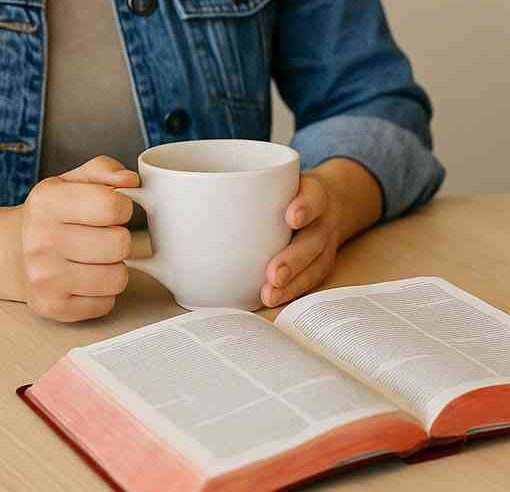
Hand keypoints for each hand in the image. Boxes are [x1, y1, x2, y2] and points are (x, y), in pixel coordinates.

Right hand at [19, 157, 137, 321]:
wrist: (10, 253)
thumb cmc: (53, 215)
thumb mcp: (71, 182)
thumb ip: (103, 171)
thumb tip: (130, 181)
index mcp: (46, 202)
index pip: (114, 205)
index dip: (122, 208)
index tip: (109, 211)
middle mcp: (39, 241)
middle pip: (120, 244)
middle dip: (118, 239)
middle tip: (100, 238)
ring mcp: (43, 278)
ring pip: (119, 278)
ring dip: (114, 268)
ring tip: (92, 259)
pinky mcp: (52, 307)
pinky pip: (106, 303)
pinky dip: (102, 293)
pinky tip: (83, 280)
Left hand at [260, 158, 381, 307]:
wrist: (331, 199)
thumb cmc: (291, 189)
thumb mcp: (278, 178)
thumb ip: (246, 183)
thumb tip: (177, 173)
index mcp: (315, 192)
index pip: (313, 196)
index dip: (305, 205)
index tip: (292, 215)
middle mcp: (325, 220)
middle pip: (313, 240)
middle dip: (294, 258)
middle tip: (272, 274)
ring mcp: (327, 244)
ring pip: (315, 264)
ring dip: (292, 282)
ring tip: (269, 294)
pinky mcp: (323, 261)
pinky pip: (312, 279)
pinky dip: (294, 290)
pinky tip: (273, 300)